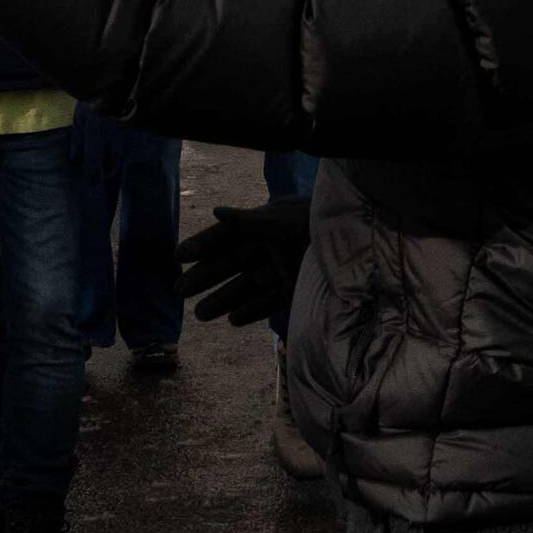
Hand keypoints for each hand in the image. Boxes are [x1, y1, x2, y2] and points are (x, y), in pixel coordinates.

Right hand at [177, 198, 308, 331]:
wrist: (354, 242)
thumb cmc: (313, 223)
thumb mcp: (279, 221)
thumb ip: (248, 220)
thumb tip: (217, 211)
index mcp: (263, 225)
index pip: (225, 236)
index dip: (202, 245)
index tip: (178, 257)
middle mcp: (270, 247)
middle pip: (231, 264)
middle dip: (206, 278)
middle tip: (178, 292)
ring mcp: (283, 268)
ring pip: (247, 285)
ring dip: (223, 299)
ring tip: (200, 315)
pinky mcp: (297, 287)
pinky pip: (269, 300)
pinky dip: (252, 310)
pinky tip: (233, 320)